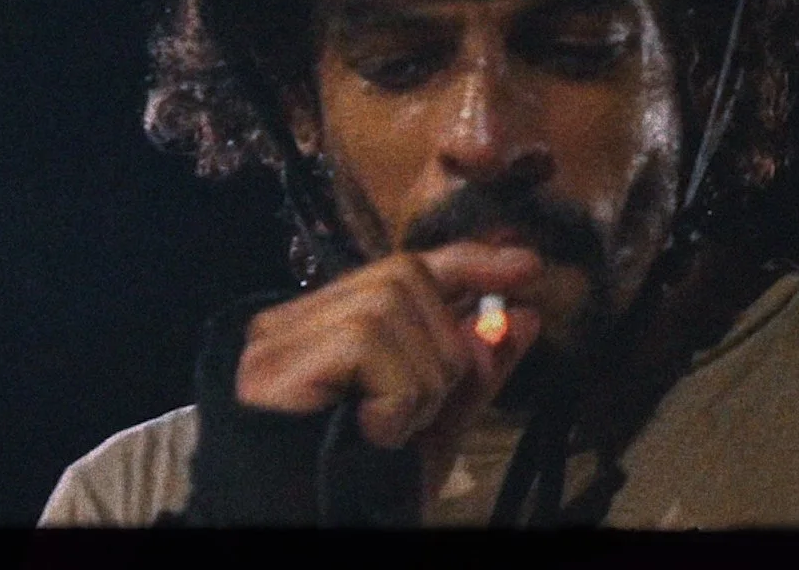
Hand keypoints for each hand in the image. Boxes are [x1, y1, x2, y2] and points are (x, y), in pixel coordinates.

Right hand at [235, 242, 548, 497]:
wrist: (310, 538)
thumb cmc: (364, 489)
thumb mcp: (436, 427)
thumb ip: (474, 372)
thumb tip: (522, 317)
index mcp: (331, 329)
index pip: (406, 267)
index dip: (468, 261)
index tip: (527, 267)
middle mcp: (296, 323)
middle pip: (403, 275)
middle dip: (441, 343)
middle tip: (422, 413)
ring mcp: (278, 341)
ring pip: (388, 305)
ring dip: (418, 379)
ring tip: (395, 431)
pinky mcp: (272, 366)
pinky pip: (366, 341)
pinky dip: (394, 393)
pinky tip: (377, 433)